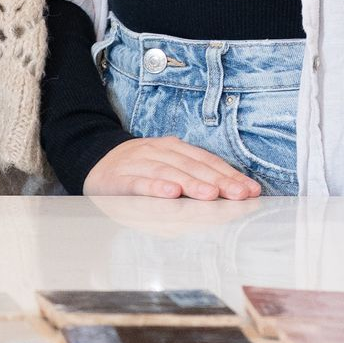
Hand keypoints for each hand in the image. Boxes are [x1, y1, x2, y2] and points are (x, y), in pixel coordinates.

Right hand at [82, 137, 260, 201]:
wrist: (92, 160)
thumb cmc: (138, 169)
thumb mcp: (166, 164)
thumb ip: (193, 174)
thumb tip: (231, 191)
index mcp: (172, 148)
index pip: (205, 160)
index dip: (228, 174)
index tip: (250, 190)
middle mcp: (156, 151)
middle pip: (191, 166)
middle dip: (217, 181)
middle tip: (238, 195)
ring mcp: (136, 163)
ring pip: (168, 172)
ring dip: (191, 183)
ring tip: (210, 195)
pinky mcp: (118, 178)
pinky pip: (138, 183)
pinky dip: (154, 188)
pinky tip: (170, 194)